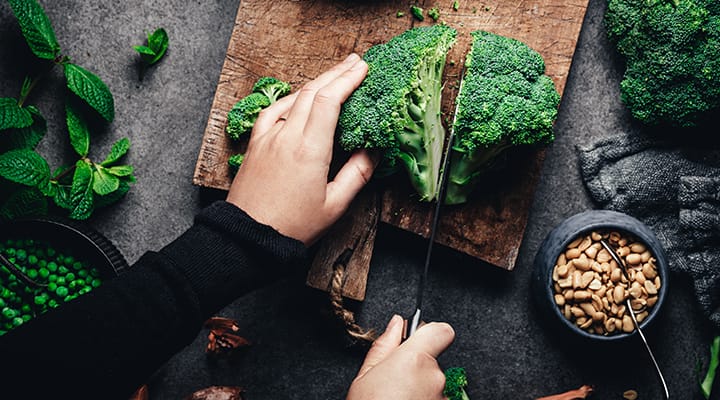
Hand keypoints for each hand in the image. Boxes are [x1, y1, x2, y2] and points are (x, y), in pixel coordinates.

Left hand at [226, 54, 373, 244]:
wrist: (247, 238)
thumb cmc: (291, 227)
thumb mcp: (334, 205)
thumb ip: (357, 174)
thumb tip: (372, 152)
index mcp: (309, 150)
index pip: (329, 101)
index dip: (347, 79)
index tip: (363, 68)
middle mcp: (286, 137)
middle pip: (312, 91)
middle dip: (336, 72)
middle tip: (355, 62)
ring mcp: (267, 138)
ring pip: (292, 98)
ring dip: (315, 82)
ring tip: (333, 76)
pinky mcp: (255, 145)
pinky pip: (272, 111)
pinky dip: (289, 99)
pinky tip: (297, 99)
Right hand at [346, 315, 454, 399]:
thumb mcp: (365, 376)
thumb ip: (385, 346)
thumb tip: (396, 324)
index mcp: (415, 359)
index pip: (441, 332)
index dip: (430, 334)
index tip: (419, 342)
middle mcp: (435, 378)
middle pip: (434, 363)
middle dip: (418, 371)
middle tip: (395, 386)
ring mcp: (443, 399)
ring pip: (436, 387)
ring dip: (422, 393)